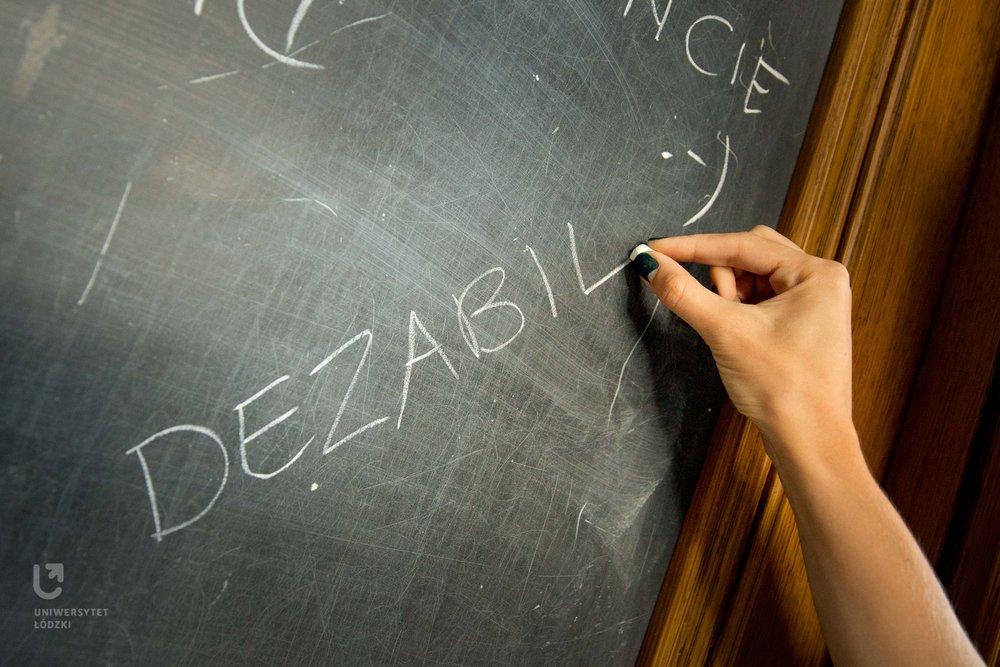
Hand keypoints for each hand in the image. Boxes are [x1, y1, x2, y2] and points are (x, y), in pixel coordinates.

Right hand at [631, 226, 854, 464]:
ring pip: (749, 279)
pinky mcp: (800, 323)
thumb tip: (650, 264)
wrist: (809, 442)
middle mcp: (819, 280)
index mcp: (816, 272)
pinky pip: (757, 300)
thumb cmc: (785, 389)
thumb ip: (683, 292)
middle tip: (716, 313)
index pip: (741, 244)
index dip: (692, 246)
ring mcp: (811, 302)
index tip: (654, 248)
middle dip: (720, 281)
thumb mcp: (725, 332)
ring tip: (733, 334)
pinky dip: (737, 313)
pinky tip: (739, 339)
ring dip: (728, 299)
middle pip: (748, 256)